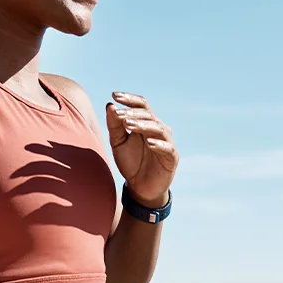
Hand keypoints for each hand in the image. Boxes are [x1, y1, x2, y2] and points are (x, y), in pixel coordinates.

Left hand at [105, 92, 177, 206]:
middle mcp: (158, 129)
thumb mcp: (118, 143)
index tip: (115, 95)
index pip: (141, 105)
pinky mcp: (172, 157)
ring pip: (158, 128)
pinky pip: (167, 148)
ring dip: (143, 125)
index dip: (129, 99)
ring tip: (129, 125)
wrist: (141, 188)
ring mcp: (167, 142)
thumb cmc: (131, 162)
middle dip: (132, 113)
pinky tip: (148, 142)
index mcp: (146, 123)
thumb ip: (114, 126)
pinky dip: (159, 144)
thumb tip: (110, 105)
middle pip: (148, 115)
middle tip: (118, 114)